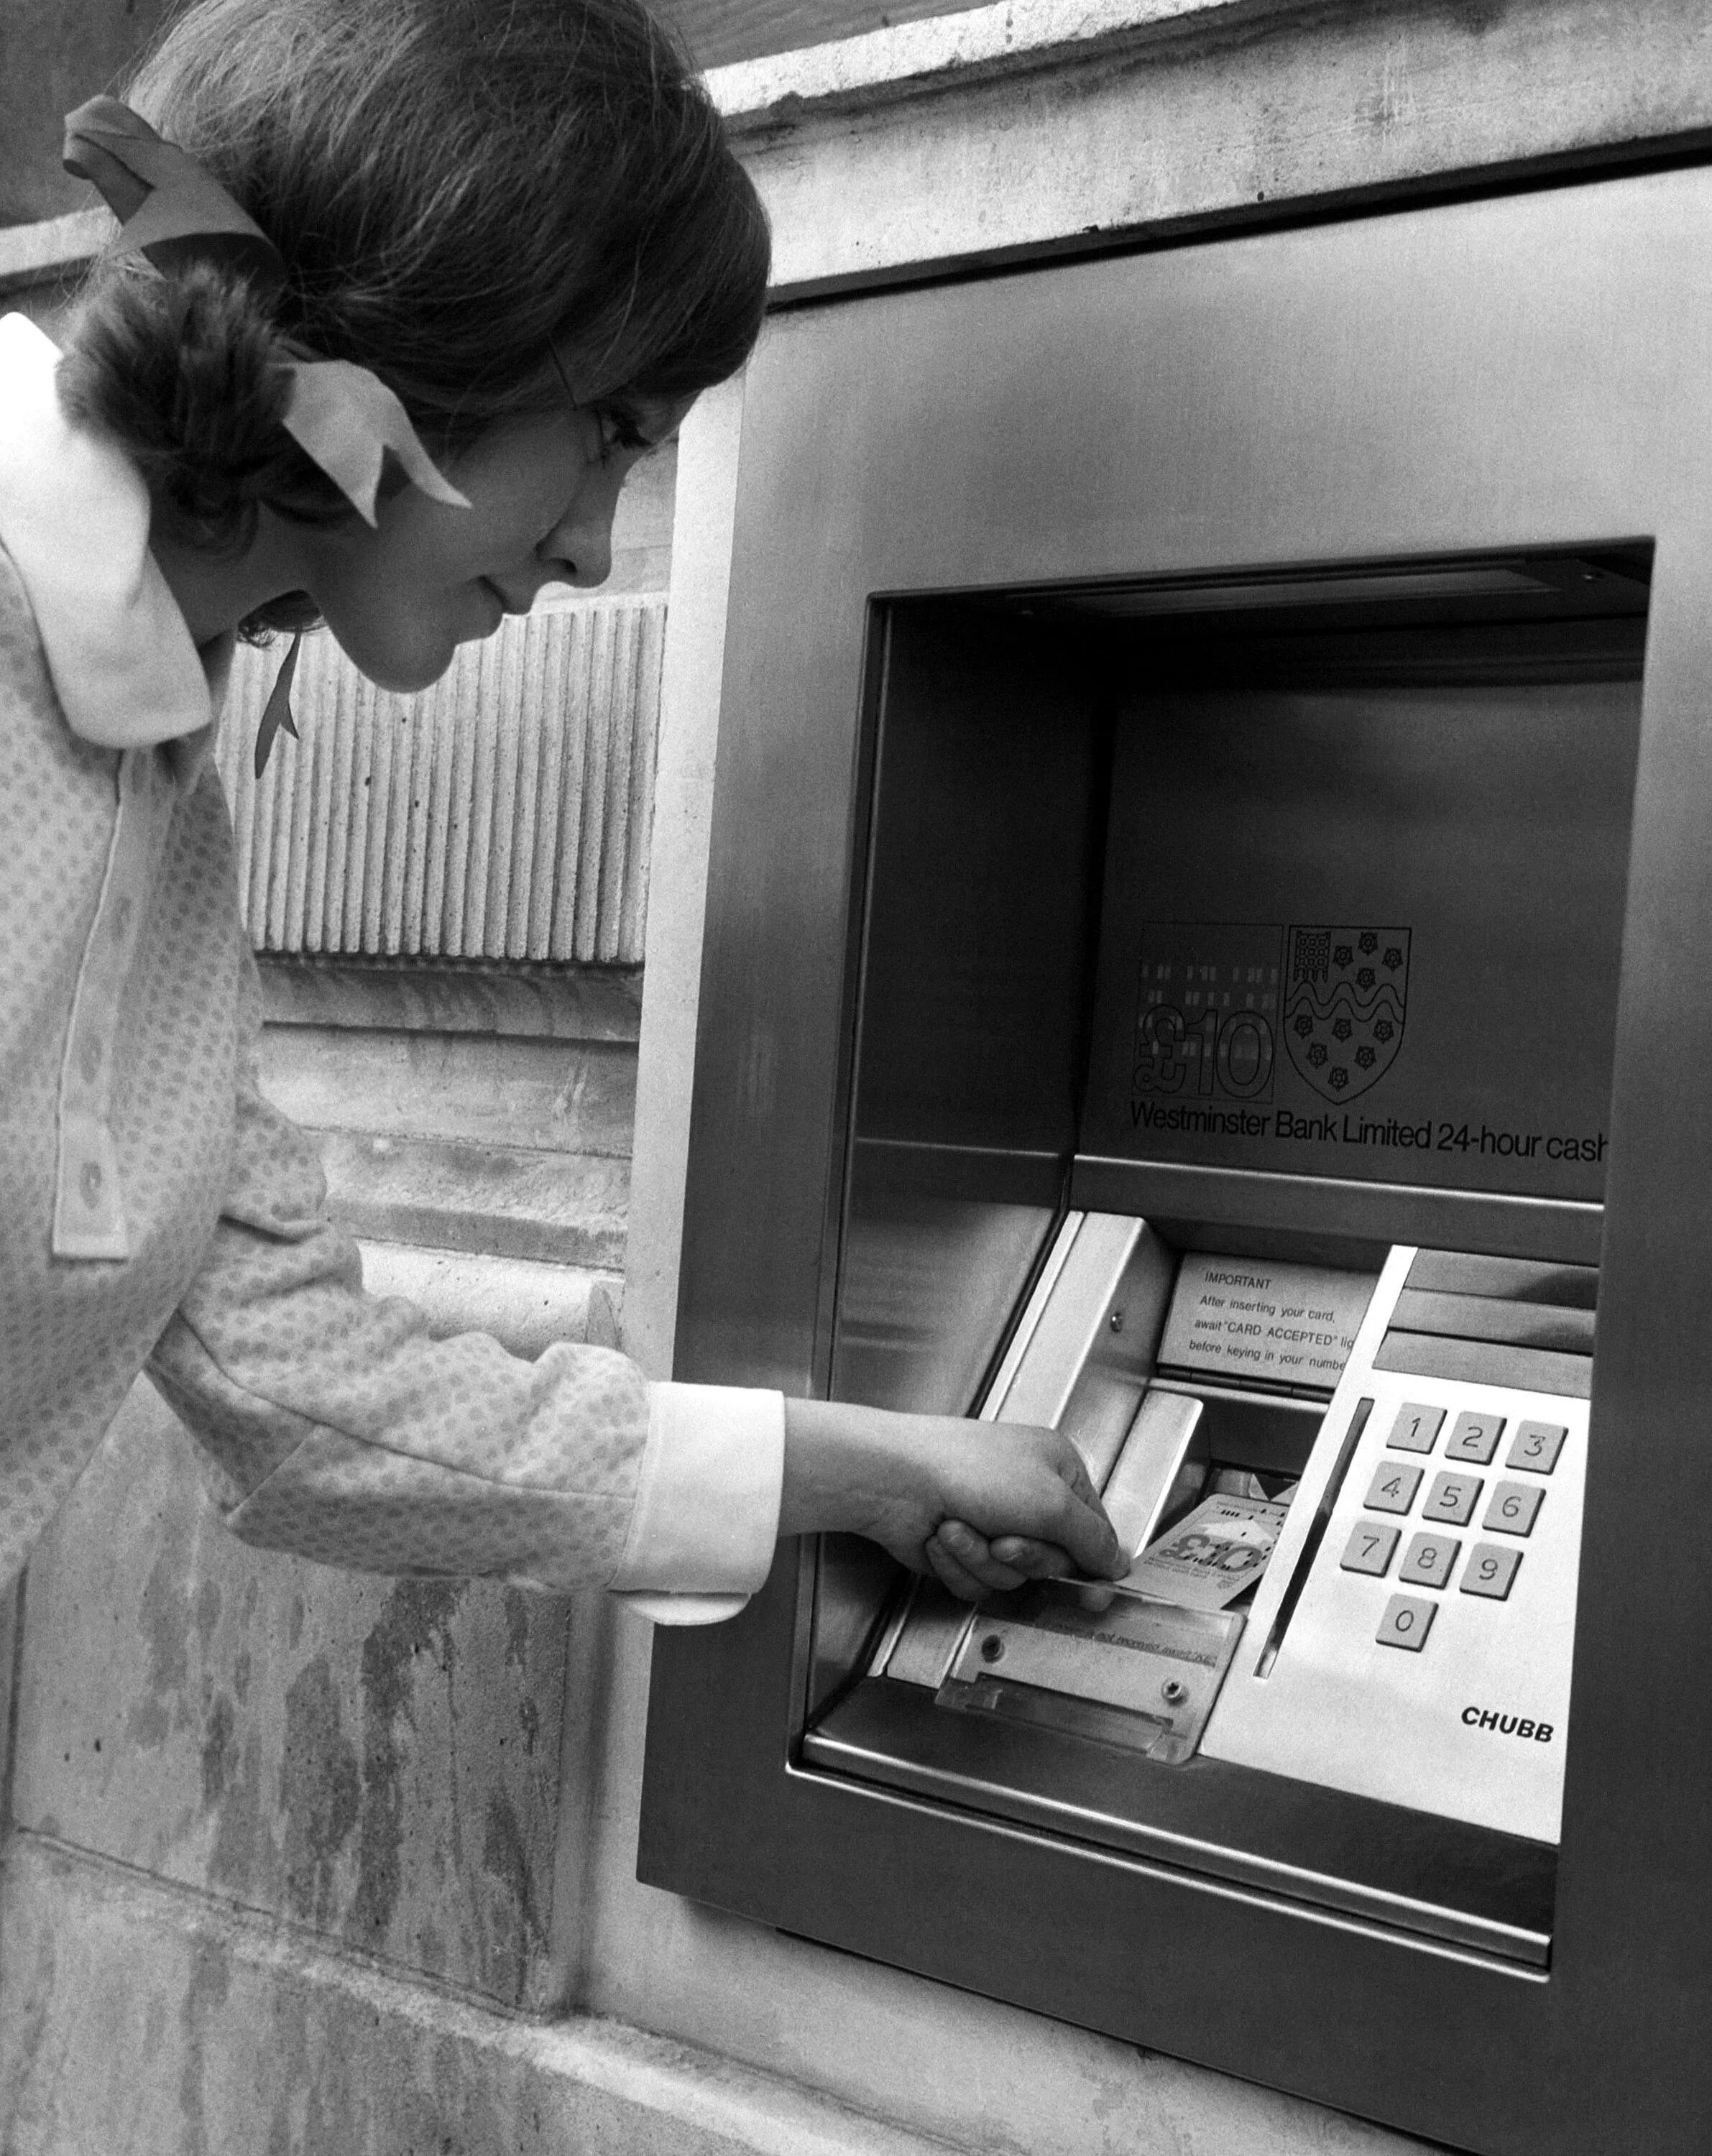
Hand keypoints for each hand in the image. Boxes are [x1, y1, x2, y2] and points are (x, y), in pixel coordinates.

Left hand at [779, 1399, 1123, 1601]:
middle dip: (1025, 1558)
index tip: (1093, 1595)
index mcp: (1057, 1470)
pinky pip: (978, 1582)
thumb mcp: (1052, 1504)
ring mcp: (993, 1523)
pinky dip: (959, 1566)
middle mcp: (1028, 1496)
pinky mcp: (962, 1550)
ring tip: (959, 1529)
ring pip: (1011, 1577)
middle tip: (1005, 1542)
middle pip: (1052, 1561)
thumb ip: (1092, 1539)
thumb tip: (1118, 1563)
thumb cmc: (970, 1471)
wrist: (896, 1482)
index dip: (1092, 1565)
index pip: (1093, 1530)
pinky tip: (941, 1540)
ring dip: (983, 1560)